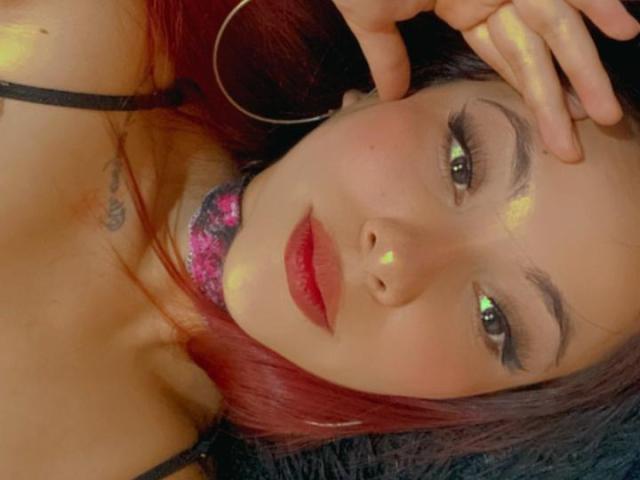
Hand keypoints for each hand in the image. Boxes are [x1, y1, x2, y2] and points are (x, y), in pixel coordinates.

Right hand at [333, 0, 639, 161]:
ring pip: (557, 28)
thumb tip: (391, 97)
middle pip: (537, 55)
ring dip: (584, 70)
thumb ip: (388, 57)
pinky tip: (625, 29)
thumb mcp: (373, 18)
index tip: (551, 135)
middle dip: (559, 102)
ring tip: (606, 116)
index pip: (507, 60)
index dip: (530, 96)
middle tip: (575, 150)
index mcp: (465, 9)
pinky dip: (596, 1)